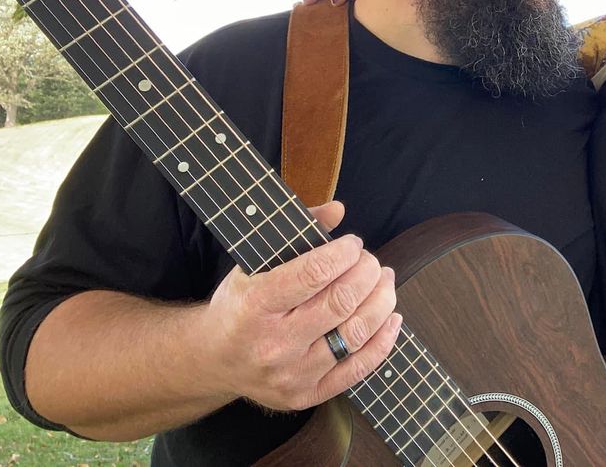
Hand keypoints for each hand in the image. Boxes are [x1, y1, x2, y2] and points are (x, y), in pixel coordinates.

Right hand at [197, 201, 399, 410]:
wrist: (214, 360)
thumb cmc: (239, 304)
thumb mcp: (253, 263)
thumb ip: (296, 233)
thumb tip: (338, 210)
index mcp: (255, 305)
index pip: (313, 274)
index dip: (344, 253)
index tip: (353, 245)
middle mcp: (273, 343)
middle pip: (341, 302)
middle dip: (368, 273)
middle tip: (372, 262)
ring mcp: (291, 374)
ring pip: (356, 334)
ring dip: (382, 301)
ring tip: (385, 282)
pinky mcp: (306, 395)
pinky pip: (359, 368)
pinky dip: (384, 339)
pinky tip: (391, 317)